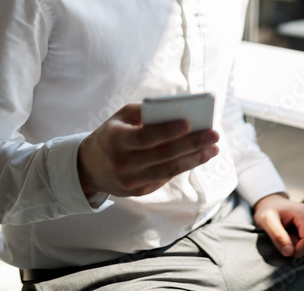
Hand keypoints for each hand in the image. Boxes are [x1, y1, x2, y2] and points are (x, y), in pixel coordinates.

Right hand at [77, 103, 218, 197]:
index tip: (189, 122)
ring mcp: (131, 181)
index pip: (145, 137)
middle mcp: (122, 163)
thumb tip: (177, 111)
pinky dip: (183, 166)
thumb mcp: (120, 117)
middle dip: (192, 144)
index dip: (167, 131)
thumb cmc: (112, 134)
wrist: (89, 167)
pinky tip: (198, 156)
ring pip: (169, 170)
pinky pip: (165, 177)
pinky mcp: (139, 191)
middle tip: (214, 135)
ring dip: (195, 159)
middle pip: (163, 155)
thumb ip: (144, 112)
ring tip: (213, 148)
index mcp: (115, 140)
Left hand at [254, 193, 303, 257]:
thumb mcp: (266, 221)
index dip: (299, 251)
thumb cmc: (268, 211)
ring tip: (294, 238)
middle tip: (289, 240)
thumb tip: (289, 252)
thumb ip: (277, 236)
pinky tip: (301, 239)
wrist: (272, 204)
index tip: (286, 249)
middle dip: (302, 249)